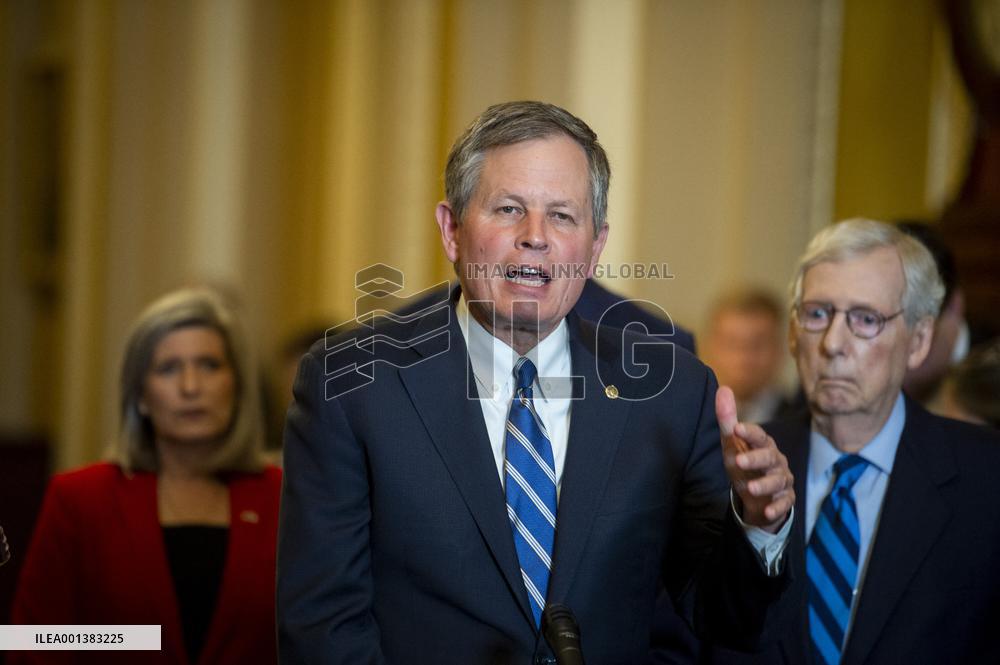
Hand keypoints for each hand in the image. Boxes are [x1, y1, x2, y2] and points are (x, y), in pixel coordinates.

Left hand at [716, 386, 793, 532]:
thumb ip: (727, 420)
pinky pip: (784, 503)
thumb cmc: (745, 464)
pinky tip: (767, 510)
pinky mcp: (785, 500)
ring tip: (751, 488)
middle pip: (769, 457)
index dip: (749, 432)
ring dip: (765, 484)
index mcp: (763, 444)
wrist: (757, 495)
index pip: (758, 436)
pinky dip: (776, 507)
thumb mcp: (732, 444)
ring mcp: (782, 480)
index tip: (736, 429)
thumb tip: (723, 389)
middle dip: (755, 459)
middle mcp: (775, 460)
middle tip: (739, 461)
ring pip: (777, 481)